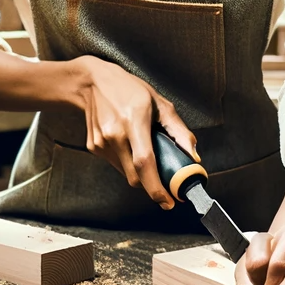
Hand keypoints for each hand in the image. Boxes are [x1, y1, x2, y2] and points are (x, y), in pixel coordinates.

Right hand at [70, 55, 197, 208]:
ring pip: (126, 174)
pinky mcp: (94, 148)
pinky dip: (127, 162)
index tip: (168, 201)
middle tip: (165, 181)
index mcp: (133, 122)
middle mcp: (115, 135)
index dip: (157, 187)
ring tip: (144, 150)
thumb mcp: (160, 104)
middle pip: (135, 177)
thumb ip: (179, 131)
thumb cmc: (129, 90)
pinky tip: (128, 144)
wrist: (92, 83)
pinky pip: (116, 165)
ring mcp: (101, 143)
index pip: (145, 163)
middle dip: (152, 185)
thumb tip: (193, 155)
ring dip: (139, 172)